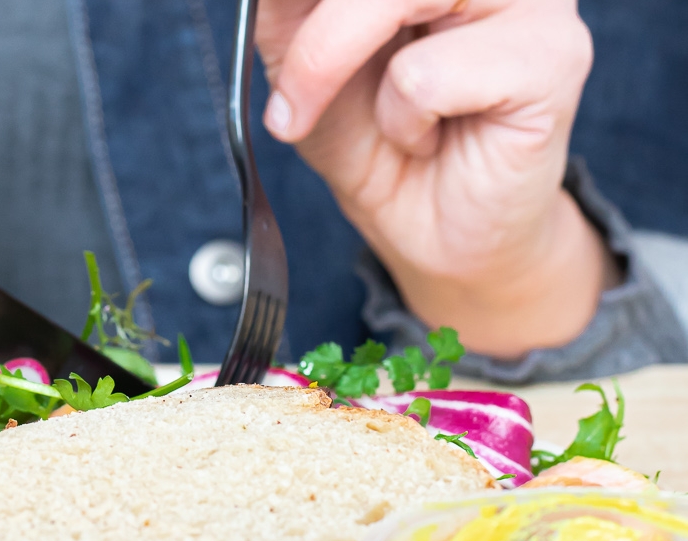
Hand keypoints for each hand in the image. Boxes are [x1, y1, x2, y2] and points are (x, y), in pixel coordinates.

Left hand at [257, 0, 615, 357]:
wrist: (432, 230)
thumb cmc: (378, 139)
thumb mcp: (303, 60)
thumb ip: (288, 6)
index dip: (306, 0)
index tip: (276, 20)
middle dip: (313, 38)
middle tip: (289, 105)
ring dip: (343, 71)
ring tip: (380, 120)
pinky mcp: (551, 55)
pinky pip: (425, 76)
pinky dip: (403, 121)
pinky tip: (430, 134)